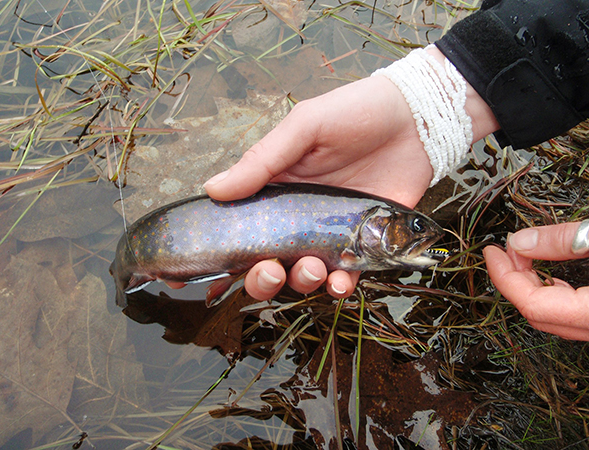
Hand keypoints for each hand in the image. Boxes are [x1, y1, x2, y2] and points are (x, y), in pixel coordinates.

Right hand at [205, 48, 498, 300]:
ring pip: (303, 274)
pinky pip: (347, 276)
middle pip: (266, 261)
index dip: (217, 255)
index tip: (197, 278)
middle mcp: (297, 217)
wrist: (417, 119)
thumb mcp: (303, 128)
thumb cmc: (354, 113)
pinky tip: (341, 282)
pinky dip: (340, 286)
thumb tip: (212, 189)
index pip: (238, 228)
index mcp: (274, 190)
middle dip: (261, 278)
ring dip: (301, 281)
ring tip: (313, 268)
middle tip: (267, 271)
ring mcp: (330, 233)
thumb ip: (262, 160)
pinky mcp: (364, 243)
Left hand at [484, 222, 588, 339]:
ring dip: (532, 287)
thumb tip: (521, 242)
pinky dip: (553, 296)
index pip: (532, 305)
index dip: (505, 277)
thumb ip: (563, 242)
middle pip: (540, 314)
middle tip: (507, 251)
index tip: (492, 254)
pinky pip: (570, 316)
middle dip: (515, 280)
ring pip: (554, 318)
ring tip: (523, 257)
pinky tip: (547, 276)